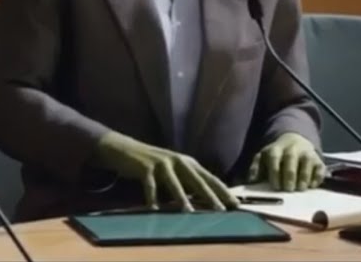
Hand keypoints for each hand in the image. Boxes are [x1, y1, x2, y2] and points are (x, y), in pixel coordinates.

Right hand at [95, 131, 239, 210]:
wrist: (124, 149)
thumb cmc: (152, 164)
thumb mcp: (173, 170)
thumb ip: (188, 181)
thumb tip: (208, 200)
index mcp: (187, 162)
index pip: (210, 178)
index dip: (223, 191)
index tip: (236, 204)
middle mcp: (177, 160)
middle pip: (196, 180)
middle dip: (209, 196)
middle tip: (221, 210)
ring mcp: (161, 163)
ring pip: (175, 183)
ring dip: (182, 198)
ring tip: (189, 212)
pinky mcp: (145, 167)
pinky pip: (150, 185)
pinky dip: (152, 197)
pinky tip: (154, 209)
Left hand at [248, 132, 324, 190]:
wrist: (294, 142)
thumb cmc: (276, 156)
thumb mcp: (263, 158)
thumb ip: (256, 168)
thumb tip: (251, 181)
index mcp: (275, 149)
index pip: (274, 159)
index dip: (275, 173)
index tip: (275, 186)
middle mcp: (292, 149)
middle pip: (291, 160)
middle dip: (289, 176)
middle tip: (288, 189)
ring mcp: (306, 154)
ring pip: (306, 164)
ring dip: (304, 178)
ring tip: (299, 189)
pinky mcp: (318, 161)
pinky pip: (320, 169)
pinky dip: (317, 178)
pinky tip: (311, 186)